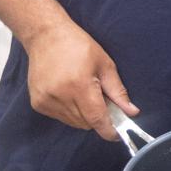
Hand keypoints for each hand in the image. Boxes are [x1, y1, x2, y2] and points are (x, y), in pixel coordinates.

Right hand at [24, 22, 138, 140]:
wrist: (45, 36)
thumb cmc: (78, 46)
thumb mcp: (105, 64)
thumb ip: (118, 92)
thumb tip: (132, 112)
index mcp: (79, 86)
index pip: (96, 119)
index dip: (109, 130)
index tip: (118, 134)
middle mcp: (60, 97)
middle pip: (86, 123)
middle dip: (98, 117)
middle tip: (102, 100)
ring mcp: (46, 101)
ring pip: (73, 122)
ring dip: (83, 115)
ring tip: (84, 92)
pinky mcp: (37, 103)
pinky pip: (60, 117)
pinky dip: (69, 111)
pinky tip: (69, 92)